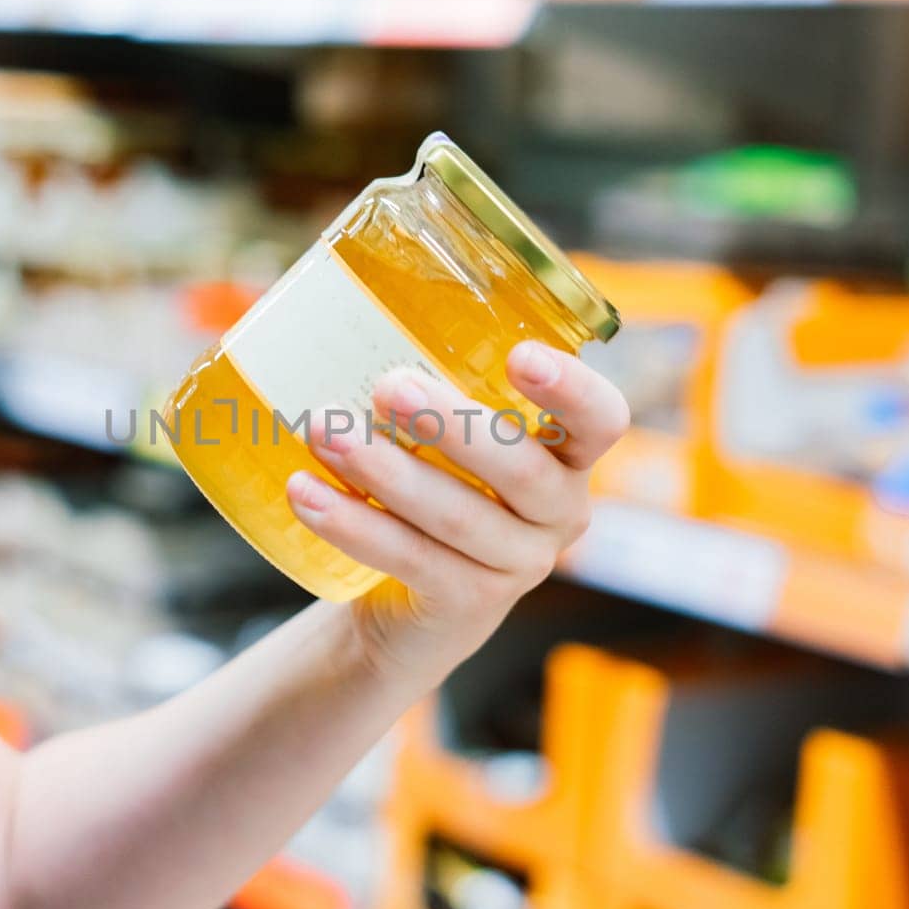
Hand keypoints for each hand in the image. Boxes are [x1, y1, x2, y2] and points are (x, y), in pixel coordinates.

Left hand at [286, 341, 629, 687]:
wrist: (408, 607)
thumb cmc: (430, 490)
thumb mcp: (445, 440)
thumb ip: (427, 383)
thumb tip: (334, 300)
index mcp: (567, 457)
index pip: (602, 419)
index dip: (573, 389)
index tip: (521, 355)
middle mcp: (559, 512)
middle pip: (520, 467)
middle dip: (450, 424)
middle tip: (387, 386)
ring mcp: (519, 565)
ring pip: (457, 516)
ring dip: (385, 471)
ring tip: (323, 432)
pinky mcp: (469, 605)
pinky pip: (413, 560)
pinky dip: (355, 525)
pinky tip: (306, 495)